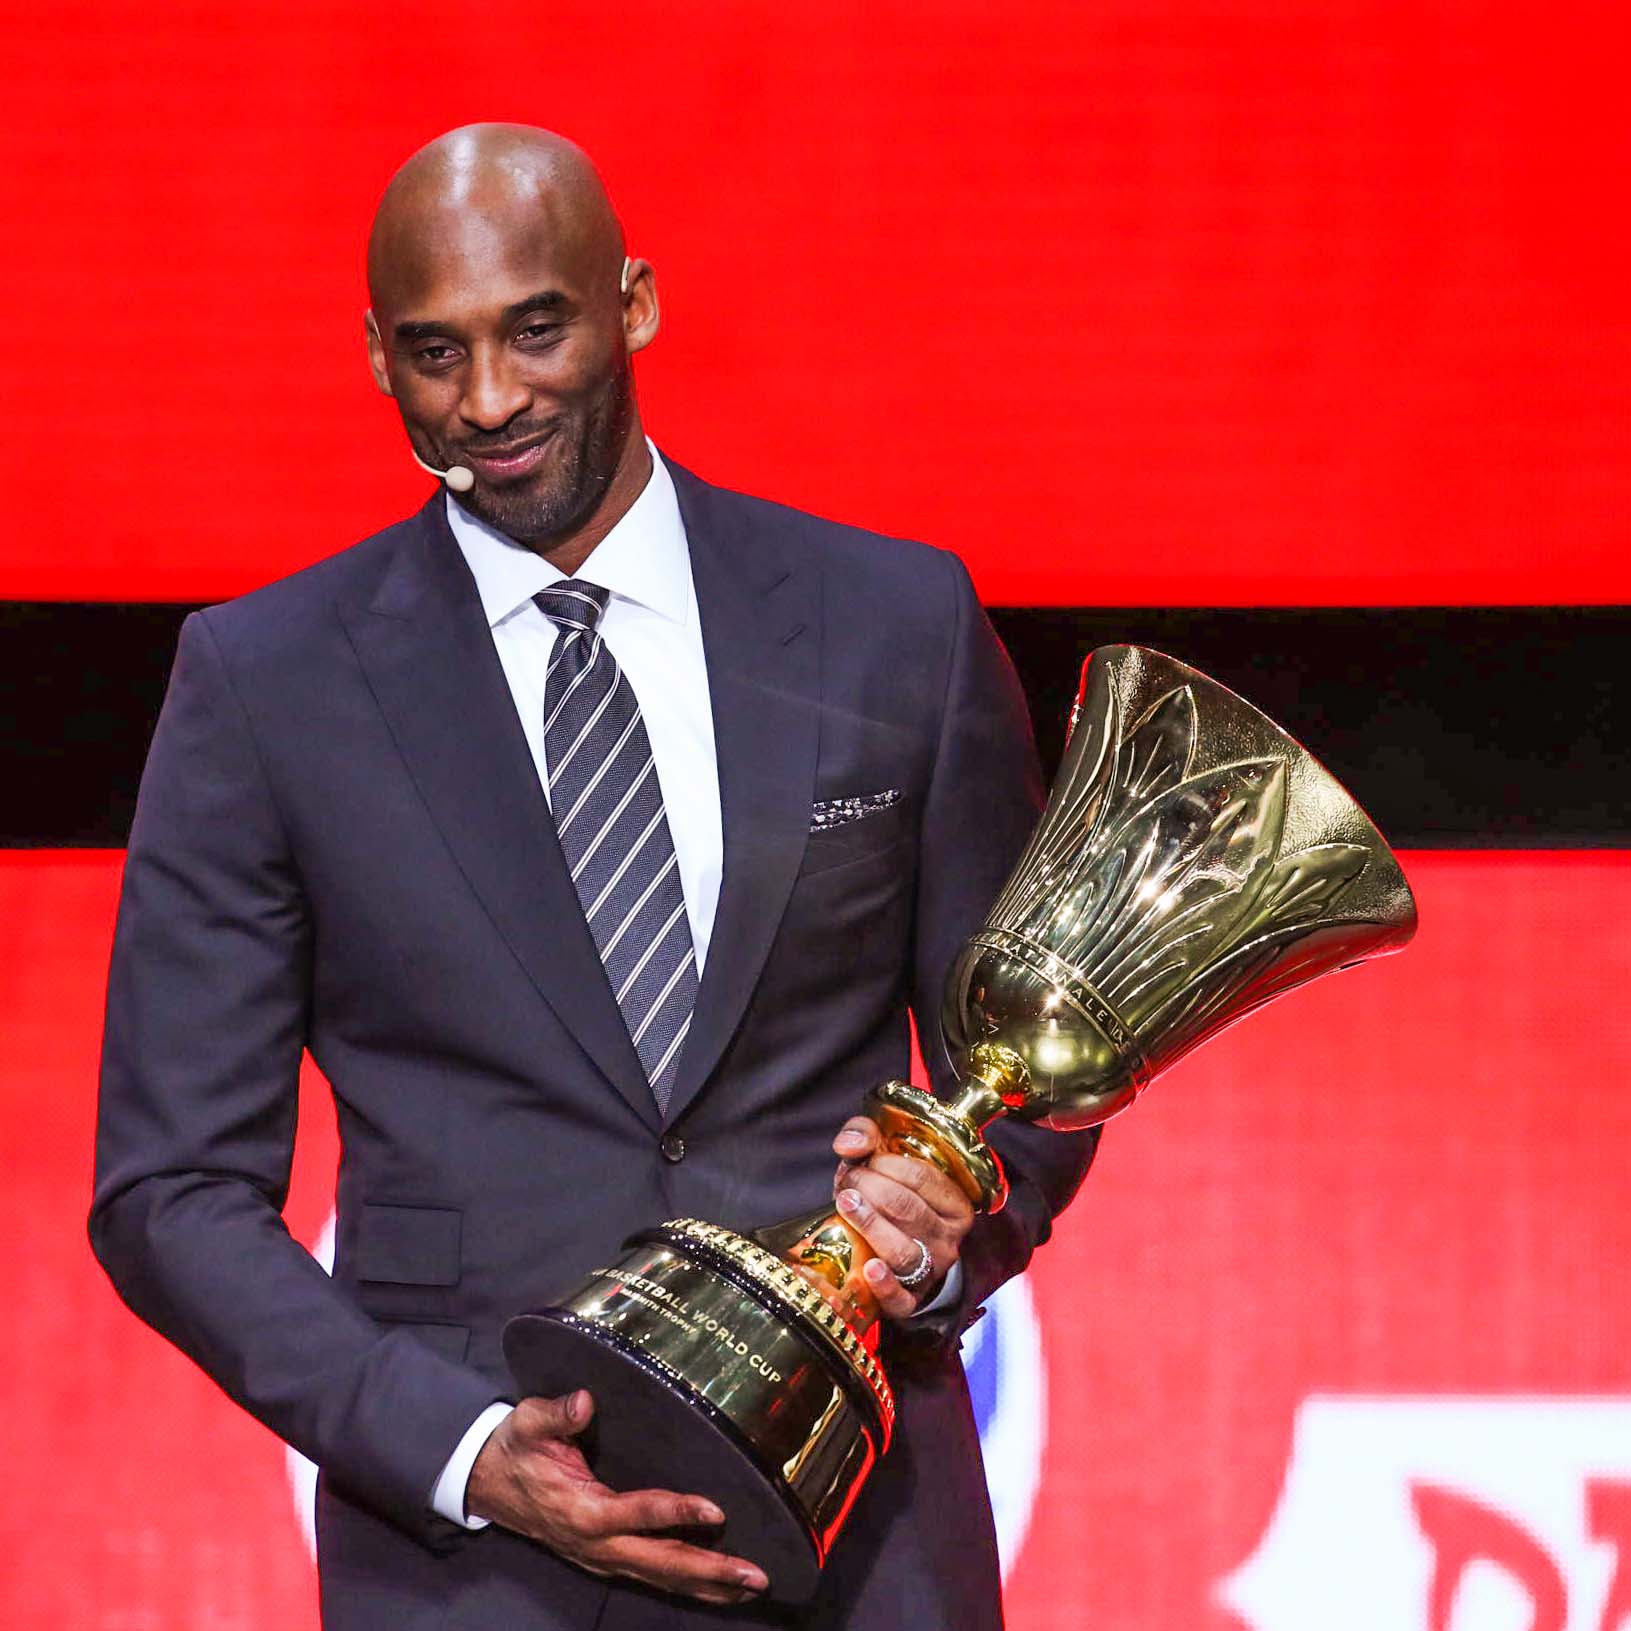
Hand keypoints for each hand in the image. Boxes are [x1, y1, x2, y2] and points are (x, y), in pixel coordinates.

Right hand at [465, 1391, 768, 1605]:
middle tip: (755, 1574)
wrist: (489, 1483)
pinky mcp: (609, 1558)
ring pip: (662, 1577)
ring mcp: (603, 1557)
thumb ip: (557, 1413)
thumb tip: (586, 1401)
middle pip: (660, 1562)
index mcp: (581, 1510)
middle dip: (710, 1570)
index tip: (716, 1510)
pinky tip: (721, 1589)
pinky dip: (690, 1586)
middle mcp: (596, 1544)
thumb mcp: (528, 1423)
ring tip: (752, 1586)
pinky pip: (654, 1577)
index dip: (676, 1513)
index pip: (636, 1513)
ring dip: (708, 1585)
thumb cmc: (516, 1449)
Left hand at [830, 1116, 973, 1317]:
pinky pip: (901, 1299)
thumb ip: (866, 1135)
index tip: (861, 1161)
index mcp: (954, 1203)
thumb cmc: (888, 1195)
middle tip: (848, 1182)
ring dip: (870, 1224)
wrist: (893, 1250)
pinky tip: (869, 1268)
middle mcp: (949, 1239)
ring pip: (903, 1250)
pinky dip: (885, 1285)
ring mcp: (931, 1271)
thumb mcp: (882, 1157)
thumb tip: (847, 1144)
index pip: (923, 1177)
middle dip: (871, 1189)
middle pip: (909, 1210)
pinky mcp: (909, 1300)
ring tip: (846, 1204)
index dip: (885, 1164)